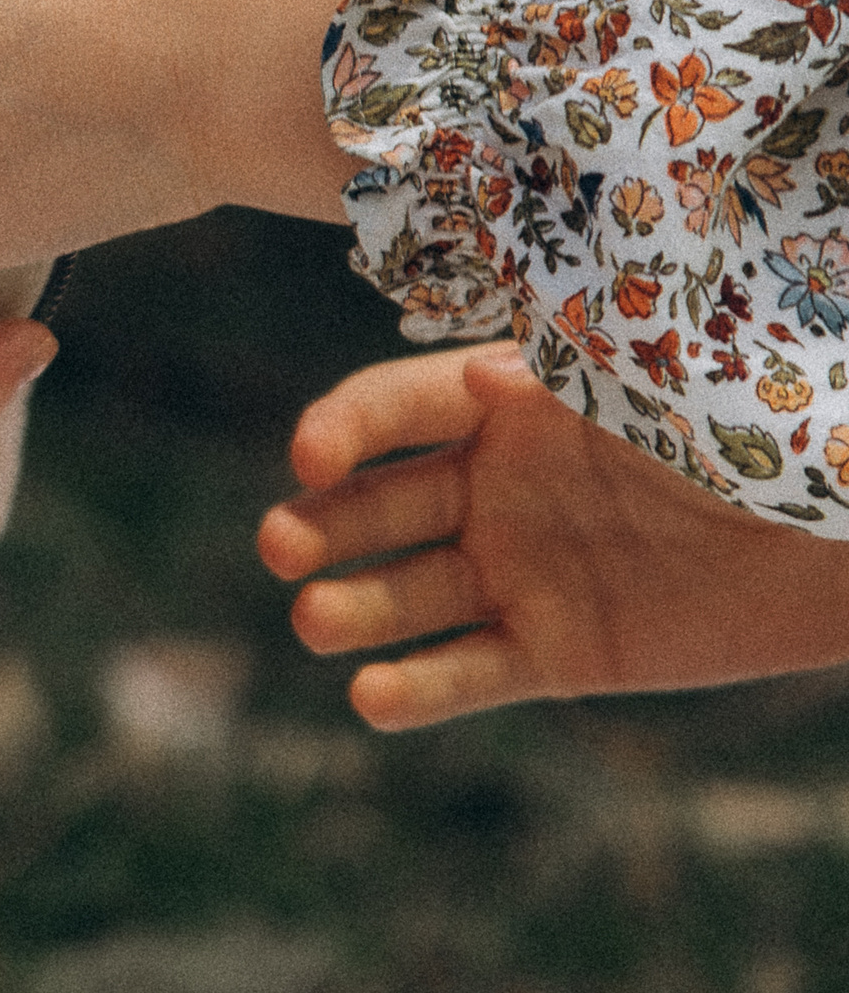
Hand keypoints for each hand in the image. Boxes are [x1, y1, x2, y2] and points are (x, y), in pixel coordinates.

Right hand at [259, 344, 848, 726]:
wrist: (829, 533)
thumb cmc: (737, 428)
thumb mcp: (643, 379)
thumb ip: (561, 371)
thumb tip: (468, 371)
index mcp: (503, 401)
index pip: (394, 407)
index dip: (344, 427)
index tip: (309, 455)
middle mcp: (493, 485)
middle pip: (381, 503)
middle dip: (322, 522)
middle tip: (276, 544)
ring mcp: (519, 570)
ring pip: (411, 591)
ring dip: (354, 606)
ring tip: (311, 621)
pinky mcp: (557, 651)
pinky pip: (473, 673)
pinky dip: (420, 688)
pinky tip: (372, 698)